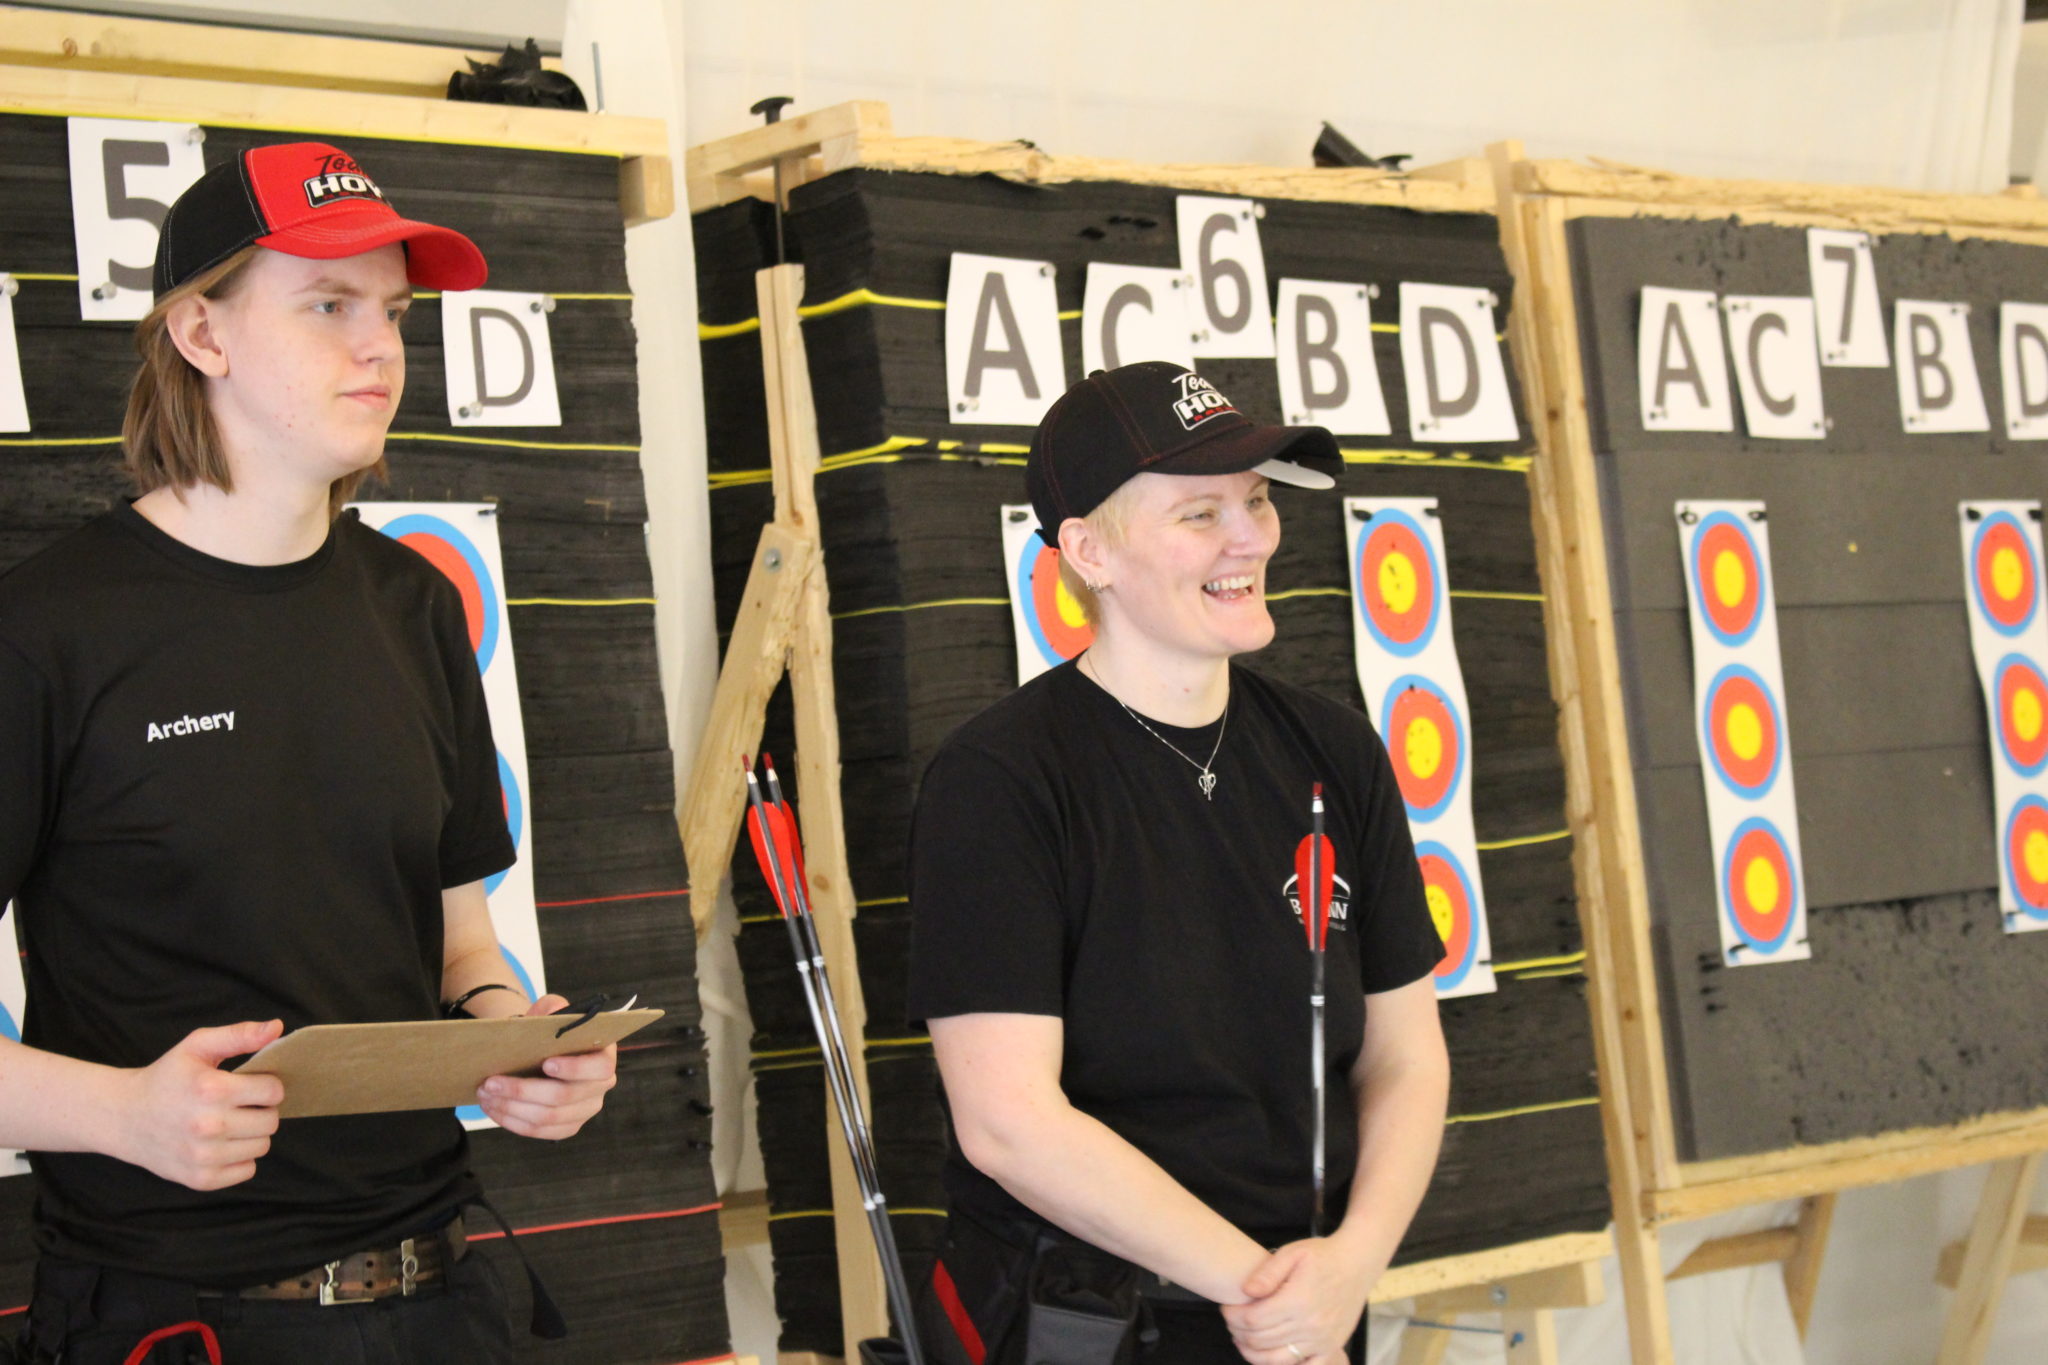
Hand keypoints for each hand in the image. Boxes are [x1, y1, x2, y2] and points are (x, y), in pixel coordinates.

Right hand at [116, 1020, 284, 1190]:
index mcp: (211, 1089)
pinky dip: (240, 1158)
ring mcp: (203, 1156)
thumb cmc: (166, 1078)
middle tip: (239, 1105)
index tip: (249, 1084)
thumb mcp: (197, 1046)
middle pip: (271, 1122)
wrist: (124, 1117)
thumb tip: (277, 1027)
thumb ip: (240, 1034)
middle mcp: (208, 1125)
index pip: (273, 1091)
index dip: (266, 1085)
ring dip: (251, 1134)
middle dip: (261, 1110)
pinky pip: (247, 1170)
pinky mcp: (200, 1179)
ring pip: (262, 1146)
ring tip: (228, 1123)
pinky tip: (220, 1144)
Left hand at [474, 994, 616, 1138]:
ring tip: (486, 1094)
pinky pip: (538, 1132)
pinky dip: (511, 1121)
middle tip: (491, 1081)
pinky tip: (493, 1108)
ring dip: (511, 1107)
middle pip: (563, 1097)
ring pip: (547, 1118)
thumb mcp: (552, 1013)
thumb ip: (552, 1009)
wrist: (542, 1052)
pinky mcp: (567, 1127)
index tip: (546, 1063)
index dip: (575, 1068)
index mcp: (604, 1056)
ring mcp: (585, 1110)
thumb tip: (551, 1014)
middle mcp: (600, 1087)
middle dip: (523, 1090)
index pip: (600, 1068)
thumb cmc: (548, 1032)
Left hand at [1222, 1236, 1379, 1364]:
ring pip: (1276, 1360)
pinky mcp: (1331, 1347)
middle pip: (1260, 1340)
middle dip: (1238, 1331)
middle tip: (1232, 1320)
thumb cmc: (1323, 1256)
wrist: (1357, 1264)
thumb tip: (1246, 1291)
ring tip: (1243, 1338)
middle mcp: (1311, 1325)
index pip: (1253, 1319)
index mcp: (1298, 1300)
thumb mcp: (1293, 1253)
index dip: (1233, 1315)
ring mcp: (1322, 1340)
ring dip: (1252, 1352)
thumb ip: (1267, 1272)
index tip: (1226, 1307)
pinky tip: (1270, 1354)